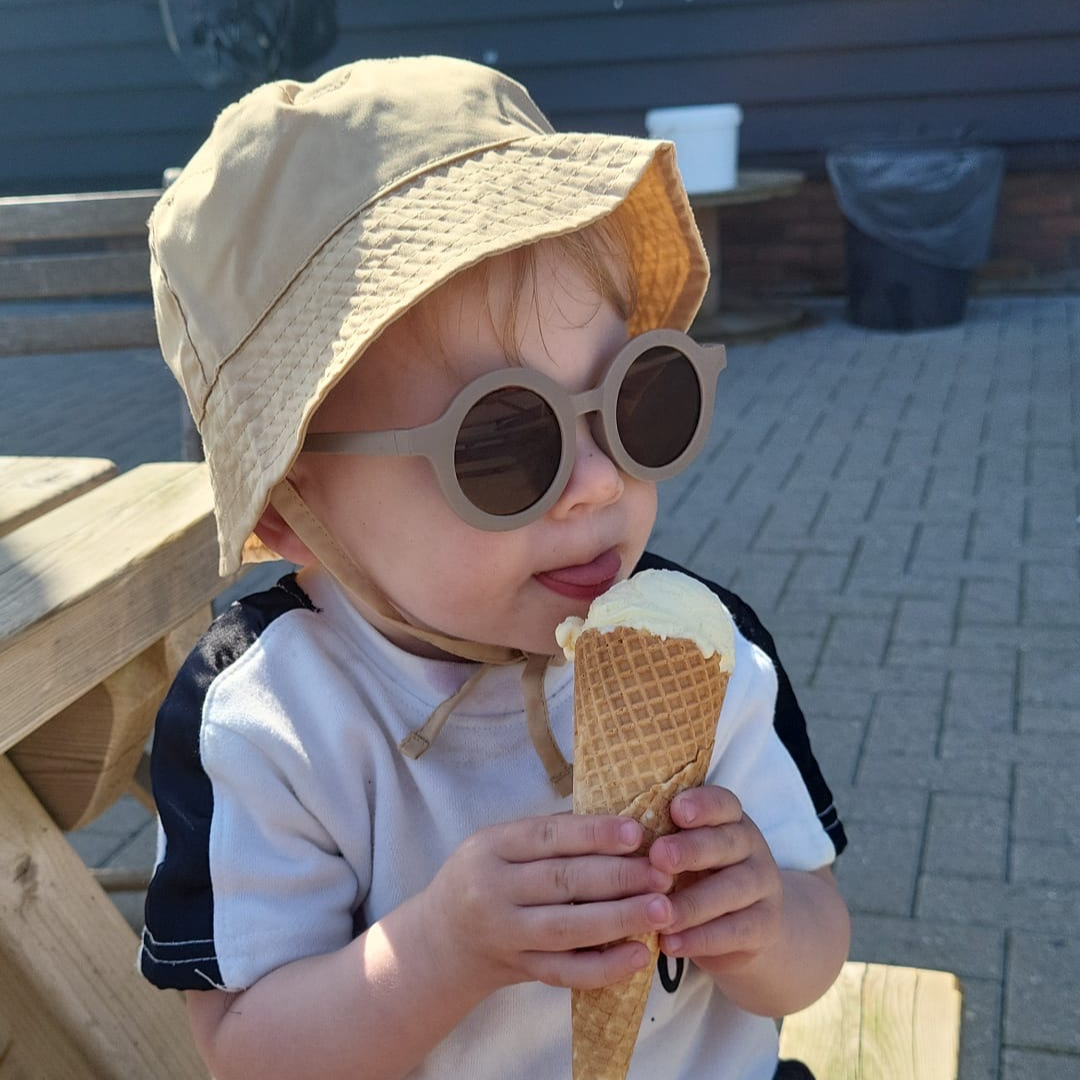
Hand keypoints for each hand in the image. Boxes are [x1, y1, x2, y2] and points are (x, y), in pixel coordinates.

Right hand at [418, 814, 674, 997]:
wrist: (440, 941)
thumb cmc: (484, 877)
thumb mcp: (500, 844)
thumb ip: (550, 835)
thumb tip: (618, 825)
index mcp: (490, 847)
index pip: (548, 837)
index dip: (594, 834)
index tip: (636, 834)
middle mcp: (492, 890)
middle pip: (562, 882)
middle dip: (619, 878)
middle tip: (663, 874)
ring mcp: (504, 934)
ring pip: (567, 928)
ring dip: (620, 919)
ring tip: (662, 910)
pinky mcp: (518, 969)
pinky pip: (565, 972)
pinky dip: (604, 966)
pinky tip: (639, 956)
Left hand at [647, 786, 782, 975]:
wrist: (746, 929)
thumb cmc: (696, 877)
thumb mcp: (683, 854)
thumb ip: (661, 840)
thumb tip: (614, 834)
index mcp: (729, 819)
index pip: (722, 803)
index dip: (702, 804)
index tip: (676, 810)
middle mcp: (750, 846)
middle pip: (726, 842)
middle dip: (691, 849)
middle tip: (659, 857)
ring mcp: (762, 885)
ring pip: (732, 889)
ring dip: (692, 903)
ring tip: (660, 914)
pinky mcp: (765, 925)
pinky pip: (735, 931)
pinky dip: (701, 938)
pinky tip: (671, 944)